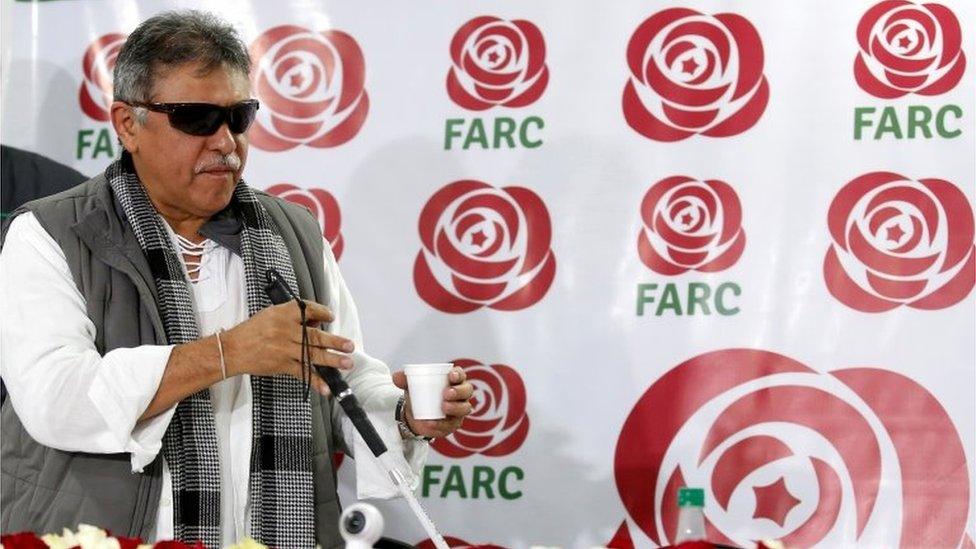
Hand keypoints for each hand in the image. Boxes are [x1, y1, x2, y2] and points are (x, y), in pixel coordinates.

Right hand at [221, 300, 354, 395]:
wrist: (232, 350)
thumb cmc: (252, 331)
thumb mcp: (270, 315)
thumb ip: (292, 316)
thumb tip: (316, 321)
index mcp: (282, 314)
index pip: (307, 309)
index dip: (322, 312)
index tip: (331, 317)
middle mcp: (285, 330)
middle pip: (314, 335)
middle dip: (334, 341)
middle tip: (349, 345)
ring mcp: (284, 349)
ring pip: (312, 355)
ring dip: (331, 360)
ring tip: (346, 362)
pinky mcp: (281, 365)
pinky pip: (302, 373)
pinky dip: (315, 380)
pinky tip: (326, 387)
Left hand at [392, 366, 472, 438]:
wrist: (415, 415)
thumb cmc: (419, 394)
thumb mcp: (411, 386)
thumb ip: (404, 379)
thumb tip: (396, 377)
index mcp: (452, 381)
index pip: (460, 375)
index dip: (459, 375)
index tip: (451, 376)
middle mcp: (460, 395)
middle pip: (467, 391)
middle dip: (459, 391)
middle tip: (446, 393)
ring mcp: (459, 410)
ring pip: (464, 408)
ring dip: (455, 407)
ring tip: (443, 407)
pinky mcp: (453, 424)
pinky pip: (451, 425)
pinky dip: (440, 424)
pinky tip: (431, 423)